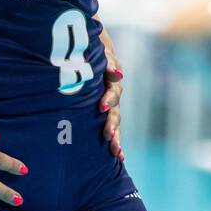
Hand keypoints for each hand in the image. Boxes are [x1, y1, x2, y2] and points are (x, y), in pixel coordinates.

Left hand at [98, 25, 124, 160]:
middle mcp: (113, 95)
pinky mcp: (106, 114)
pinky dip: (116, 141)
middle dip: (112, 123)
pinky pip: (113, 129)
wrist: (91, 56)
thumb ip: (108, 63)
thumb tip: (118, 74)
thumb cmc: (91, 54)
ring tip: (116, 152)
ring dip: (116, 136)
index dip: (109, 98)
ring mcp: (111, 106)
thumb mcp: (98, 54)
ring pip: (115, 122)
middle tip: (107, 135)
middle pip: (116, 111)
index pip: (113, 90)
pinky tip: (119, 157)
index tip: (102, 106)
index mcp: (111, 80)